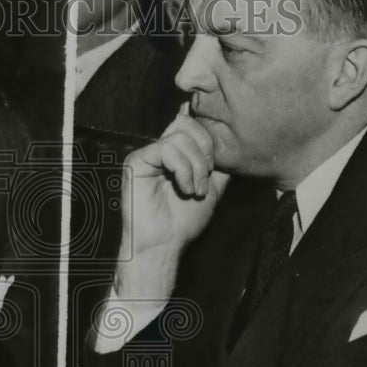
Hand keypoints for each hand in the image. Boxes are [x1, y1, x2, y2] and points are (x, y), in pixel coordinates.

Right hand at [116, 105, 229, 301]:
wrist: (165, 243)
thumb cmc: (183, 221)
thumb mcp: (211, 187)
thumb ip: (218, 164)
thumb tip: (230, 140)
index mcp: (175, 153)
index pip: (193, 124)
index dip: (209, 138)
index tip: (214, 167)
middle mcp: (160, 149)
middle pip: (188, 122)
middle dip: (206, 151)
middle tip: (206, 181)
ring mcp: (147, 153)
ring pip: (180, 136)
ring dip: (196, 166)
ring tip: (195, 191)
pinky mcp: (136, 161)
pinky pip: (166, 148)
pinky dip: (182, 169)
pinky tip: (184, 189)